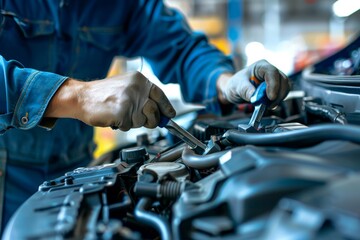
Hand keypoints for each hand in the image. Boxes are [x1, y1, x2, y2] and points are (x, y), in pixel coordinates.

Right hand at [45, 71, 175, 130]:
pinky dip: (121, 125)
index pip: (160, 95)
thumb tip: (162, 113)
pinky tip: (112, 117)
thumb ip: (143, 97)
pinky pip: (129, 127)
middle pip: (154, 112)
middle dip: (149, 120)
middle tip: (135, 117)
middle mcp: (137, 88)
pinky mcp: (123, 113)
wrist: (81, 97)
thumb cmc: (103, 94)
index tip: (170, 115)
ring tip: (119, 113)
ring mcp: (130, 100)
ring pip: (142, 122)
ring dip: (131, 122)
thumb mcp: (126, 87)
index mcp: (139, 80)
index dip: (166, 107)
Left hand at [217, 59, 289, 107]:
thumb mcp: (236, 87)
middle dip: (278, 94)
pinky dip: (278, 100)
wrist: (236, 90)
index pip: (272, 72)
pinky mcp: (276, 87)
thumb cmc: (236, 84)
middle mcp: (269, 71)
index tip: (271, 97)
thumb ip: (245, 90)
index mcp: (260, 66)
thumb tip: (254, 96)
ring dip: (279, 98)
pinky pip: (282, 93)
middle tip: (269, 105)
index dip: (273, 84)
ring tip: (268, 106)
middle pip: (282, 79)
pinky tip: (269, 105)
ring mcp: (274, 79)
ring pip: (285, 87)